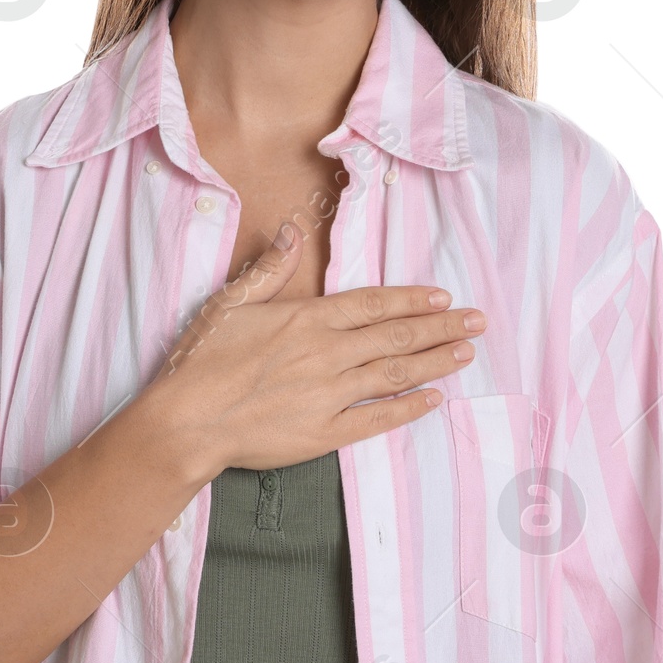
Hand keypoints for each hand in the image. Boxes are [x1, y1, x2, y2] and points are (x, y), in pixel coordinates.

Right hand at [144, 221, 483, 476]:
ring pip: (395, 375)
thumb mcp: (230, 302)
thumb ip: (269, 268)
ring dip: (435, 362)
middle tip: (477, 323)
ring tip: (465, 353)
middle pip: (396, 337)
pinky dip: (408, 409)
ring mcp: (329, 395)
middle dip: (441, 328)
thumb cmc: (201, 361)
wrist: (185, 422)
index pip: (373, 305)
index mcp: (307, 320)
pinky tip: (433, 400)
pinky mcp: (324, 432)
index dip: (412, 300)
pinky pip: (377, 420)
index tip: (442, 297)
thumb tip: (292, 230)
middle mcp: (327, 354)